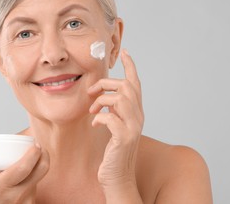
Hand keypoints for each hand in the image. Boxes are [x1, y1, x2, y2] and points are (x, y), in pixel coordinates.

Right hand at [0, 143, 48, 203]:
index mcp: (0, 190)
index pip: (23, 168)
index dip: (33, 154)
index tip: (35, 144)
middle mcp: (17, 197)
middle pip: (41, 171)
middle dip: (44, 156)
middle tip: (38, 147)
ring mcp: (26, 203)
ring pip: (39, 179)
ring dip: (37, 167)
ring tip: (31, 158)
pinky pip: (35, 189)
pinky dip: (33, 179)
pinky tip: (28, 174)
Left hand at [88, 49, 143, 188]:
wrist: (117, 176)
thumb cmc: (113, 151)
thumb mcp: (114, 126)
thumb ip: (113, 111)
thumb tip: (102, 96)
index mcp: (136, 112)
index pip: (136, 84)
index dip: (131, 67)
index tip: (125, 52)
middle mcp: (138, 117)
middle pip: (127, 87)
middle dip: (106, 84)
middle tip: (91, 93)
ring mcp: (133, 128)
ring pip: (120, 99)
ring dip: (101, 101)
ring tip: (92, 110)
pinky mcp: (123, 139)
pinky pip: (111, 118)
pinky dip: (99, 117)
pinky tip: (95, 123)